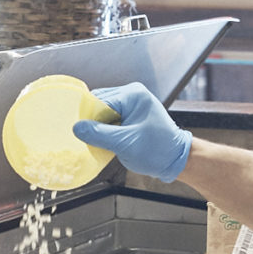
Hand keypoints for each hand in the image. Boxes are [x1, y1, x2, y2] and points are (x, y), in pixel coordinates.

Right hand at [72, 82, 191, 181]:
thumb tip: (76, 127)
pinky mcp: (132, 113)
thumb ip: (99, 134)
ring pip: (103, 111)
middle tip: (93, 139)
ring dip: (100, 127)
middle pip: (99, 104)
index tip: (82, 133)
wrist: (176, 160)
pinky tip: (109, 140)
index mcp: (133, 95)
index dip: (89, 118)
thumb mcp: (125, 144)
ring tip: (104, 141)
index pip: (99, 100)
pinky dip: (106, 129)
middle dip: (94, 122)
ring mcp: (132, 102)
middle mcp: (132, 93)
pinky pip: (111, 117)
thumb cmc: (157, 151)